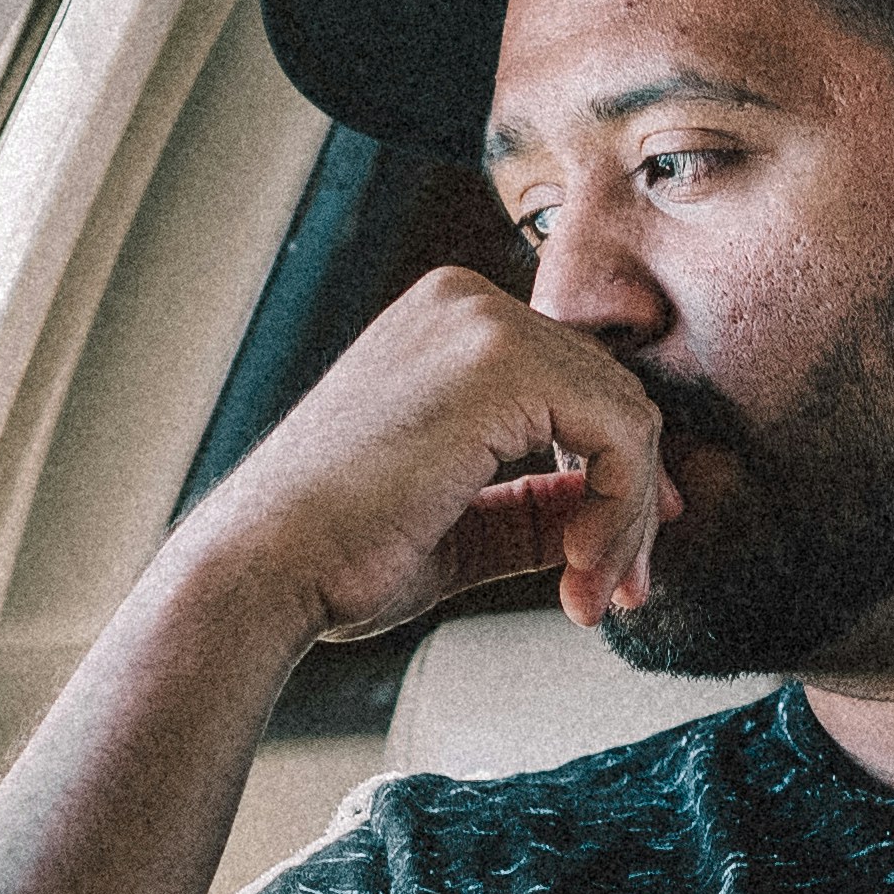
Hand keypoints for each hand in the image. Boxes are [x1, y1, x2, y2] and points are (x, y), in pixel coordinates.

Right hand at [177, 267, 678, 641]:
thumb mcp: (461, 522)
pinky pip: (622, 431)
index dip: (612, 478)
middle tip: (615, 587)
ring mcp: (483, 322)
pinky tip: (579, 564)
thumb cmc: (331, 555)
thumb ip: (534, 505)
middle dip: (628, 504)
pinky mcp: (504, 361)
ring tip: (590, 589)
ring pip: (626, 414)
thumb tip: (602, 508)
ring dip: (626, 517)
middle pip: (608, 395)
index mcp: (445, 325)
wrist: (265, 569)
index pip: (573, 387)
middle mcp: (465, 303)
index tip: (610, 556)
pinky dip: (622, 507)